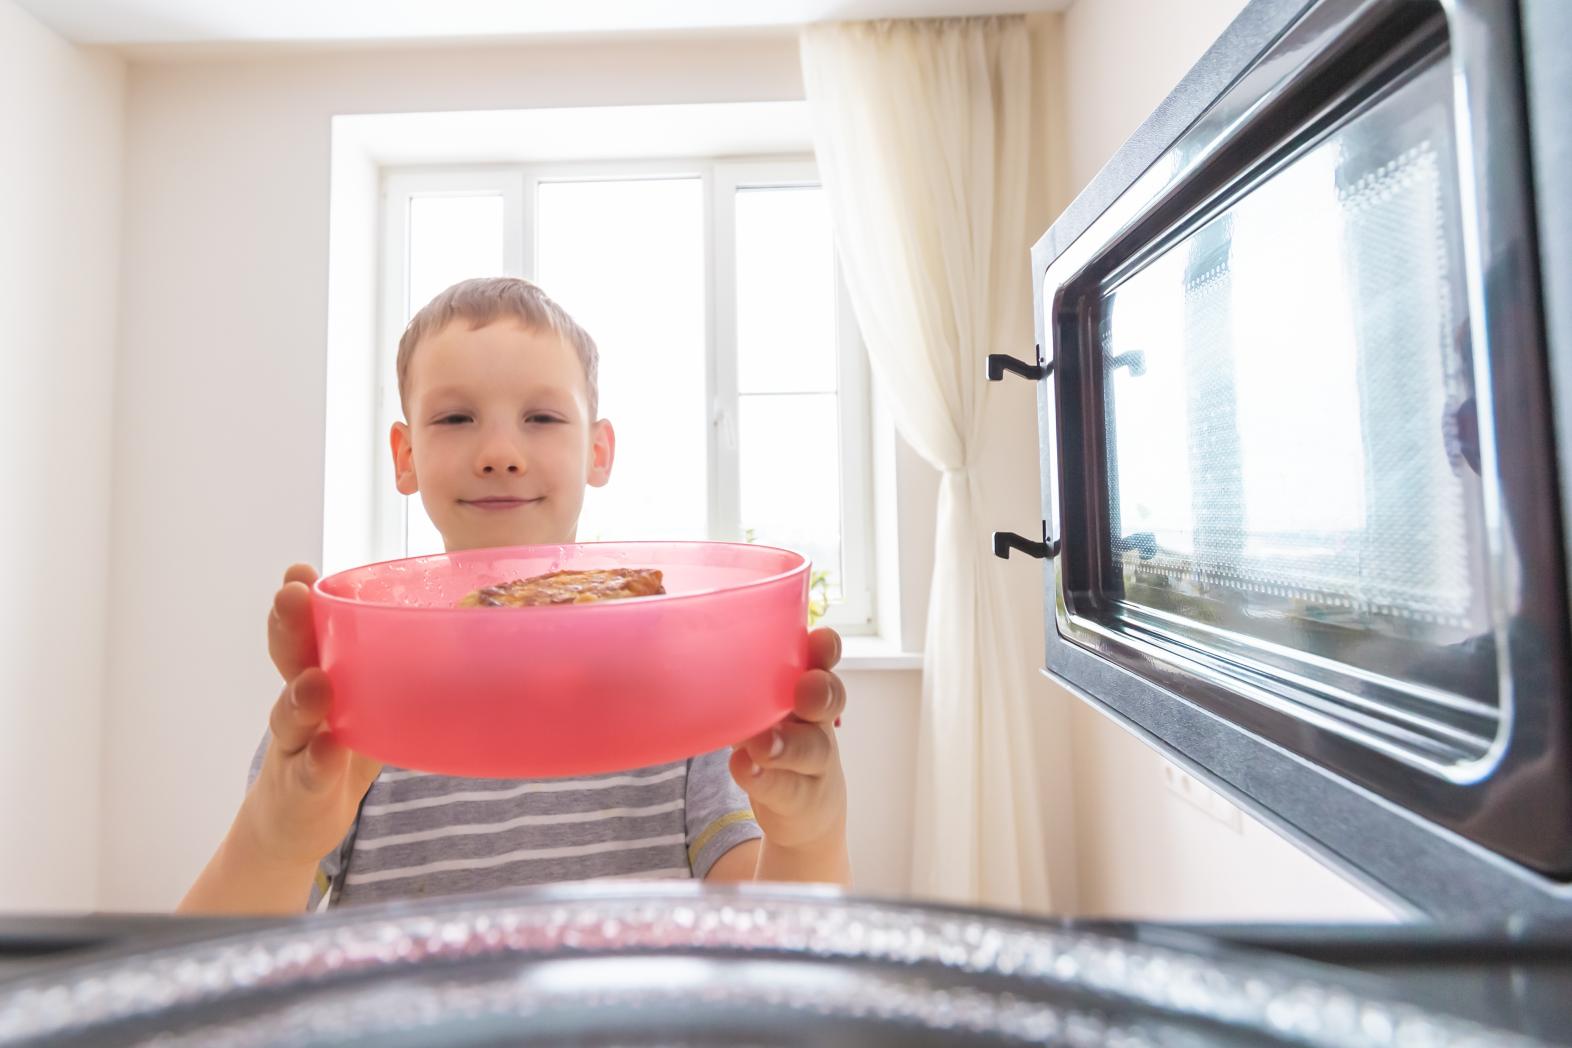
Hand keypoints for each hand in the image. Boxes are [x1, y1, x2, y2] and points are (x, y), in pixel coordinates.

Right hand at [238, 565, 381, 867]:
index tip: (299, 570)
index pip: (306, 632)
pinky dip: (318, 762)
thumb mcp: (365, 707)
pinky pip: (309, 774)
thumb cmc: (340, 749)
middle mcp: (300, 705)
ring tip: (314, 682)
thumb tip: (468, 634)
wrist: (294, 823)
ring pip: (291, 717)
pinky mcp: (302, 789)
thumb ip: (397, 674)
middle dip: (289, 626)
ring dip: (301, 698)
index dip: (303, 601)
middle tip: (291, 595)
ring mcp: (295, 748)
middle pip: (289, 660)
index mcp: (318, 676)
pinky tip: (327, 751)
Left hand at [729, 628, 847, 852]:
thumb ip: (743, 683)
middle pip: (828, 702)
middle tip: (804, 688)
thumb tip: (683, 652)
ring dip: (786, 745)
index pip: (823, 663)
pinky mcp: (800, 799)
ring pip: (811, 750)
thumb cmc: (777, 740)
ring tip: (761, 744)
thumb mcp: (765, 708)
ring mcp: (815, 764)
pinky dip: (762, 779)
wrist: (806, 808)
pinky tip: (744, 769)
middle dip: (820, 692)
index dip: (825, 650)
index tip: (819, 638)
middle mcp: (818, 722)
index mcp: (808, 689)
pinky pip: (785, 788)